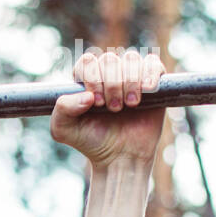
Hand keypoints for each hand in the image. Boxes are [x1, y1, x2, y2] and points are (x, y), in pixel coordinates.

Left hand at [50, 48, 166, 168]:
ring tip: (130, 105)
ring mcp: (130, 76)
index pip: (87, 62)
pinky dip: (150, 74)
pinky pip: (153, 63)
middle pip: (109, 59)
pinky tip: (147, 91)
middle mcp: (108, 73)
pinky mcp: (152, 81)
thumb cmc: (91, 143)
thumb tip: (86, 95)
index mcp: (86, 80)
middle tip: (113, 109)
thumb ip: (62, 109)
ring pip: (131, 58)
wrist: (120, 158)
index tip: (96, 102)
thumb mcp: (64, 130)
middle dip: (111, 84)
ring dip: (130, 81)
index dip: (92, 78)